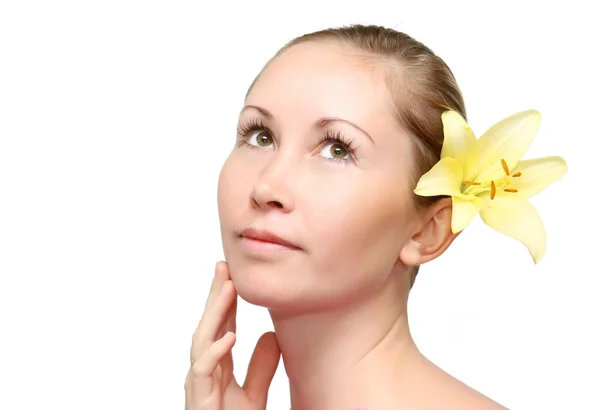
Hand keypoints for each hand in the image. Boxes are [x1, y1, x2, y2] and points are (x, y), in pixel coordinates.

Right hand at [185, 261, 280, 409]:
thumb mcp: (253, 396)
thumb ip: (260, 367)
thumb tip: (269, 335)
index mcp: (215, 370)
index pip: (218, 328)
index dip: (224, 302)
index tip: (232, 274)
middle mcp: (203, 374)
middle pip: (206, 327)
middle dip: (214, 297)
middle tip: (223, 267)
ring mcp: (198, 387)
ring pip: (200, 343)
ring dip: (213, 314)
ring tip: (227, 289)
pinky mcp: (200, 403)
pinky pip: (203, 373)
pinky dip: (215, 353)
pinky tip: (230, 336)